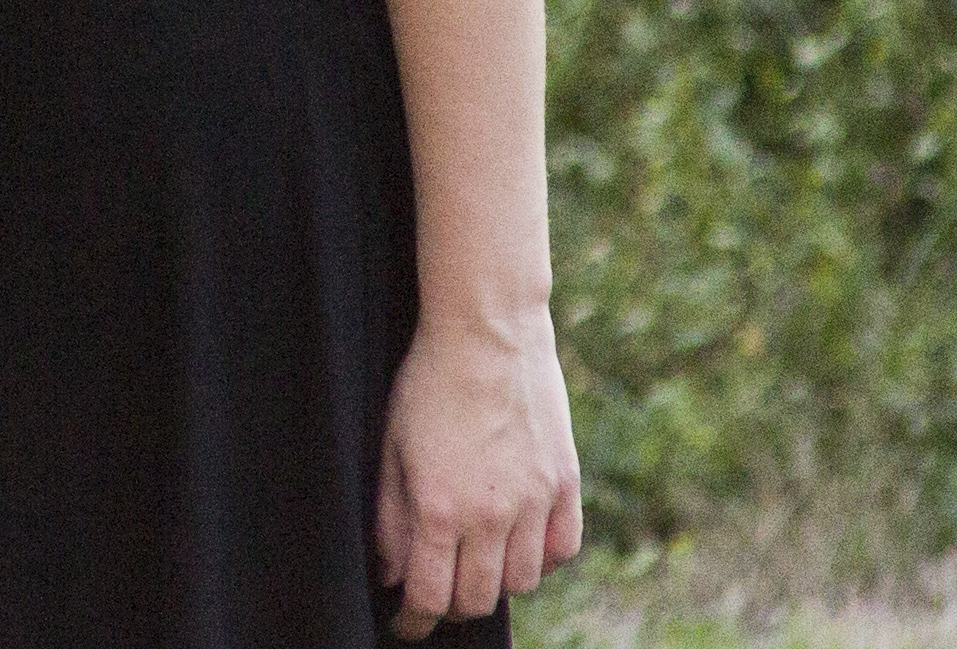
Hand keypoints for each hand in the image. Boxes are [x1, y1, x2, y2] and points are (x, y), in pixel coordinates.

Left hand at [375, 306, 580, 635]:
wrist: (486, 336)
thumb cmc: (427, 385)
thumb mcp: (390, 448)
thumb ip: (390, 518)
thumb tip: (391, 574)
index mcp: (439, 508)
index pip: (429, 596)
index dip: (413, 621)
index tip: (406, 625)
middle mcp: (490, 516)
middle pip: (476, 599)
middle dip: (451, 606)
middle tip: (436, 594)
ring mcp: (534, 502)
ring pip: (520, 582)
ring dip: (494, 582)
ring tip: (474, 563)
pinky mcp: (565, 485)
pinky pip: (560, 551)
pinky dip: (540, 560)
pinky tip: (518, 545)